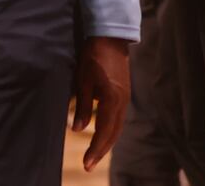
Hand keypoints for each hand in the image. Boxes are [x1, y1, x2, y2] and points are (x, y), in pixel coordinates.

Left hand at [72, 36, 129, 171]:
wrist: (110, 38)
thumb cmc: (93, 57)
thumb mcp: (83, 81)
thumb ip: (83, 106)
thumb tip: (78, 130)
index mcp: (112, 100)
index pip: (104, 132)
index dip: (95, 150)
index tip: (86, 164)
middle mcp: (122, 102)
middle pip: (113, 134)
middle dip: (101, 151)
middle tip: (89, 166)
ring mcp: (125, 98)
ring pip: (118, 127)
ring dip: (107, 143)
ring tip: (95, 155)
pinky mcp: (124, 94)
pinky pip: (119, 118)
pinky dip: (111, 131)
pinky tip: (103, 135)